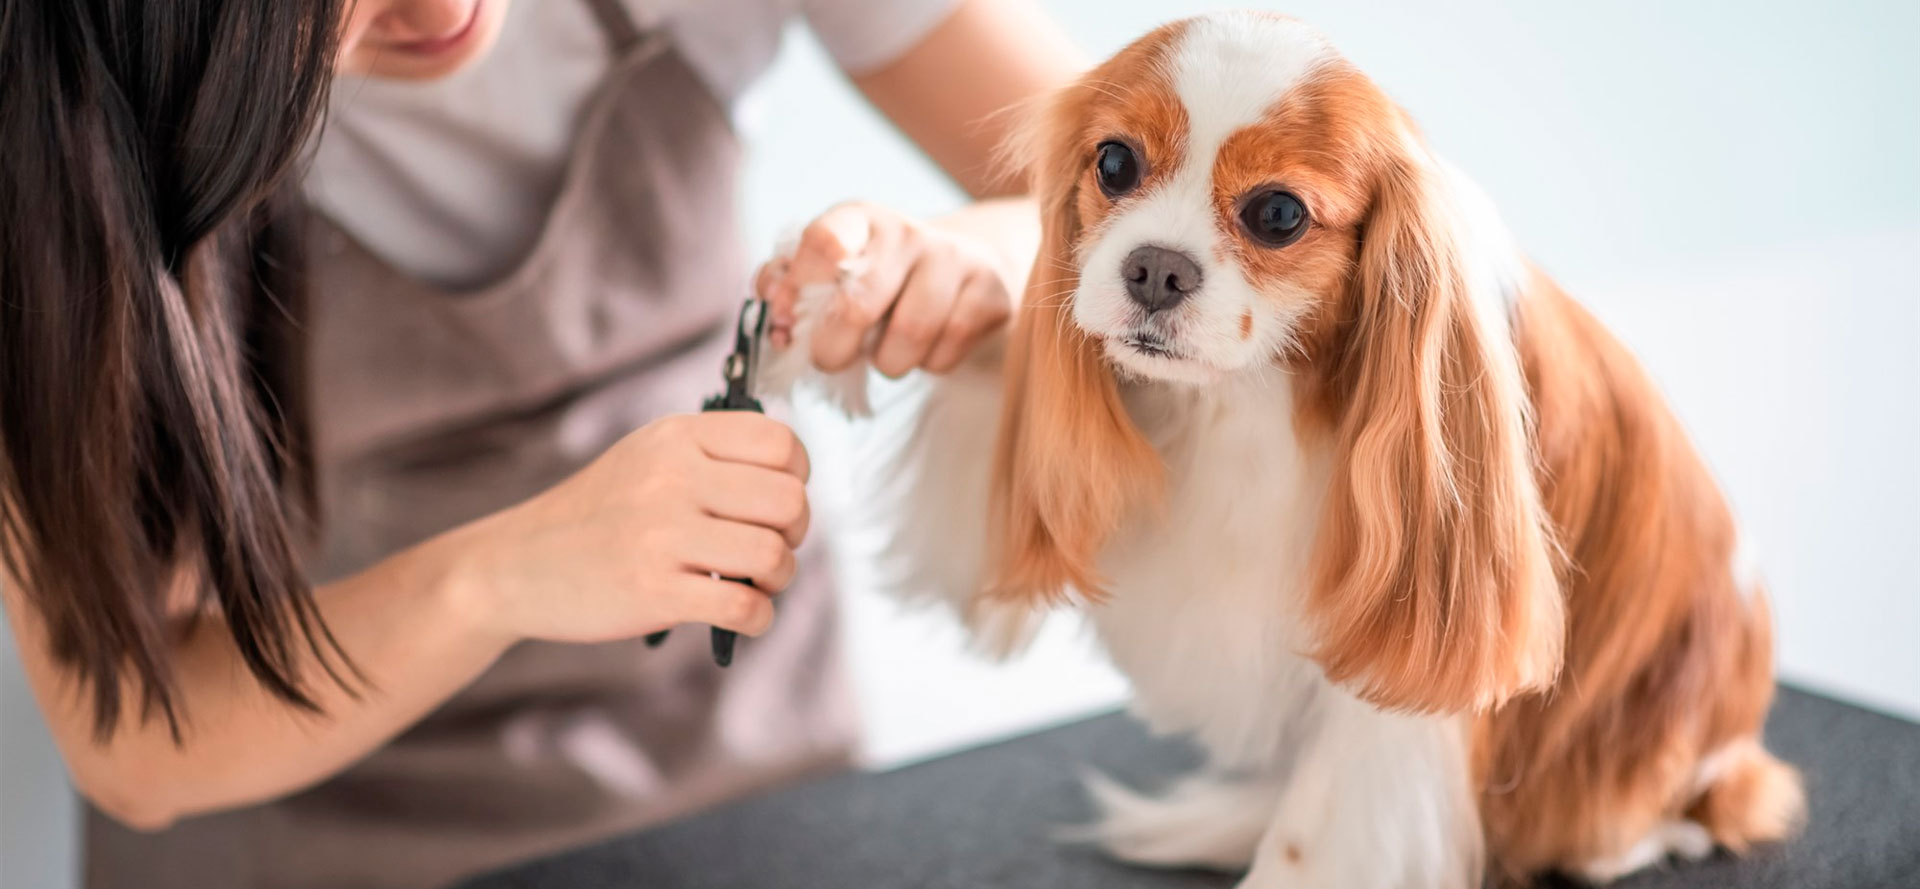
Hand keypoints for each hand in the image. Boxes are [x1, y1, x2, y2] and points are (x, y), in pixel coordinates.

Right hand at [451, 412, 810, 644]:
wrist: (517, 565)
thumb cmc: (599, 513)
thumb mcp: (648, 455)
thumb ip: (714, 454)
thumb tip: (793, 477)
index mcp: (677, 437)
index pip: (780, 443)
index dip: (797, 477)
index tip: (775, 502)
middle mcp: (672, 477)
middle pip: (789, 500)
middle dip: (796, 532)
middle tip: (770, 548)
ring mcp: (662, 535)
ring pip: (773, 555)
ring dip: (779, 578)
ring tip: (756, 583)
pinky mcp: (654, 592)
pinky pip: (744, 606)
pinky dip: (759, 618)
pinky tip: (743, 615)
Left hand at [756, 202, 1012, 376]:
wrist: (966, 266)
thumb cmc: (883, 277)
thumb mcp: (834, 271)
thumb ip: (790, 286)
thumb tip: (773, 309)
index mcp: (860, 219)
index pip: (823, 241)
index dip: (799, 289)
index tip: (787, 322)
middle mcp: (908, 231)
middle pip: (859, 304)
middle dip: (833, 349)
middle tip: (831, 358)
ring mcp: (955, 259)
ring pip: (909, 335)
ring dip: (888, 362)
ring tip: (888, 353)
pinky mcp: (991, 293)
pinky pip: (946, 352)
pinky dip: (929, 365)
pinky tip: (928, 348)